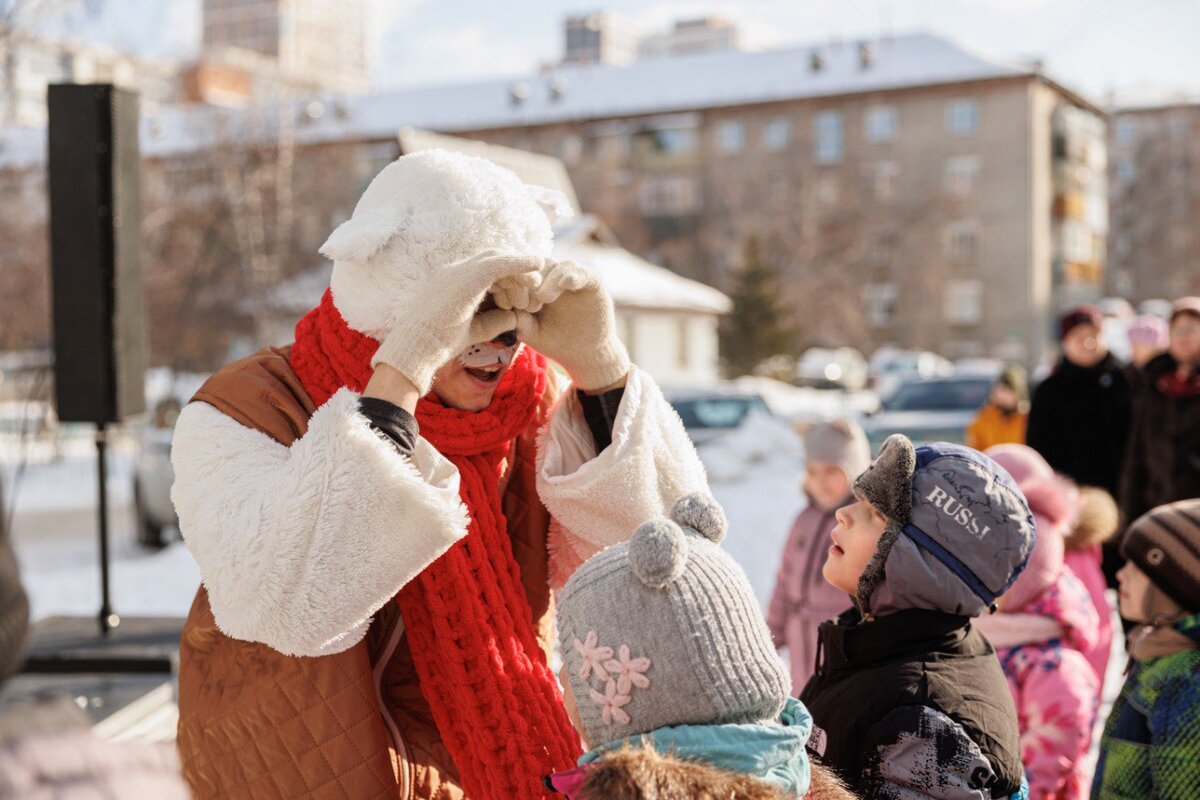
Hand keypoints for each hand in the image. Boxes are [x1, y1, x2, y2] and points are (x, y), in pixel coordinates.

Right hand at [370, 250, 536, 394]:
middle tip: (535, 288)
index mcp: (453, 282)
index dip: (506, 280)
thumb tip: (515, 318)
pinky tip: (538, 264)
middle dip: (516, 272)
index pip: (485, 270)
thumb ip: (493, 322)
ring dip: (520, 271)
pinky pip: (500, 263)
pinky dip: (520, 262)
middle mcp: (455, 271)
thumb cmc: (439, 345)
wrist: (418, 348)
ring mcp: (459, 270)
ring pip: (498, 259)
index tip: (521, 299)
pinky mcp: (468, 276)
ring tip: (537, 285)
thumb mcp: (474, 331)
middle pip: (493, 260)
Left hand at [514, 260, 629, 391]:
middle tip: (528, 305)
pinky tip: (567, 283)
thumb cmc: (554, 341)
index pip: (520, 273)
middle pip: (536, 266)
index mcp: (534, 284)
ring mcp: (573, 275)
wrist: (584, 353)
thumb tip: (504, 307)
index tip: (509, 303)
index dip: (513, 283)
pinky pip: (582, 272)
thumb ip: (518, 318)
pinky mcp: (593, 280)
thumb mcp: (531, 331)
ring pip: (557, 266)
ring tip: (544, 298)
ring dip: (549, 281)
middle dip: (529, 282)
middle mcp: (552, 275)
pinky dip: (574, 275)